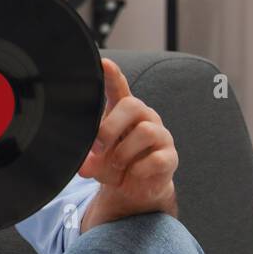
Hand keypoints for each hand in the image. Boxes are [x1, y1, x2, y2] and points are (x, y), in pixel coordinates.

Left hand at [77, 57, 178, 230]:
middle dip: (111, 127)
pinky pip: (156, 158)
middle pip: (133, 105)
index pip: (119, 88)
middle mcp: (144, 118)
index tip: (104, 63)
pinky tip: (133, 173)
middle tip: (99, 146)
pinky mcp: (170, 156)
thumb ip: (86, 158)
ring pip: (146, 131)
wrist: (134, 189)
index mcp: (123, 113)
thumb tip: (82, 165)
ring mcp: (160, 136)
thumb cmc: (114, 163)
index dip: (112, 75)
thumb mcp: (94, 160)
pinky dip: (139, 168)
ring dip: (124, 151)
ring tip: (117, 163)